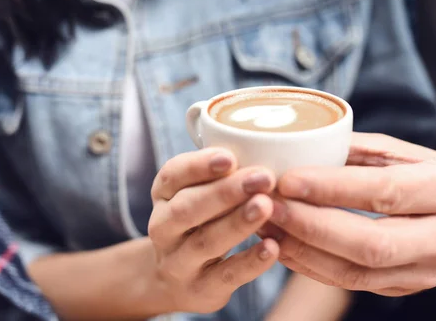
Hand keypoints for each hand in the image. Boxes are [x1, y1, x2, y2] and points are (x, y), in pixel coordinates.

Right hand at [147, 148, 278, 313]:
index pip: (172, 175)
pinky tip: (272, 247)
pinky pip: (225, 276)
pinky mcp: (199, 290)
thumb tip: (267, 145)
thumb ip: (224, 173)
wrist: (178, 277)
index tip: (229, 156)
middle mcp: (163, 227)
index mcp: (164, 194)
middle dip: (225, 192)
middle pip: (187, 208)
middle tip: (263, 178)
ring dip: (237, 223)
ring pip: (204, 242)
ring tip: (266, 206)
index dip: (198, 166)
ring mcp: (178, 262)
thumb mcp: (200, 192)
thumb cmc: (202, 219)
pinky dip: (249, 262)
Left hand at [262, 133, 435, 296]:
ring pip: (356, 273)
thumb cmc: (433, 181)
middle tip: (270, 207)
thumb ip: (362, 150)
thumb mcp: (410, 154)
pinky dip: (312, 267)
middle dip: (312, 226)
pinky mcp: (403, 289)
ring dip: (304, 251)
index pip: (384, 191)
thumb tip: (305, 145)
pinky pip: (351, 285)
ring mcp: (424, 272)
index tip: (288, 179)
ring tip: (267, 227)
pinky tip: (284, 247)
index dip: (332, 188)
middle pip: (370, 243)